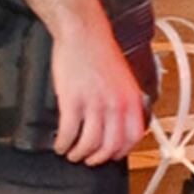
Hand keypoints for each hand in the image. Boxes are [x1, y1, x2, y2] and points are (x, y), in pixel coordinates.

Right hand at [51, 11, 152, 165]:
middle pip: (110, 146)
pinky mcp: (72, 100)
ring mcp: (94, 103)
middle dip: (97, 158)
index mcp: (131, 99)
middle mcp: (116, 104)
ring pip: (89, 144)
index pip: (133, 137)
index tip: (111, 155)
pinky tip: (60, 143)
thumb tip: (120, 123)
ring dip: (78, 154)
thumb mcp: (123, 80)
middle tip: (88, 159)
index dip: (121, 151)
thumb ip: (124, 102)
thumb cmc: (100, 53)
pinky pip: (68, 132)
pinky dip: (63, 143)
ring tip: (71, 153)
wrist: (83, 33)